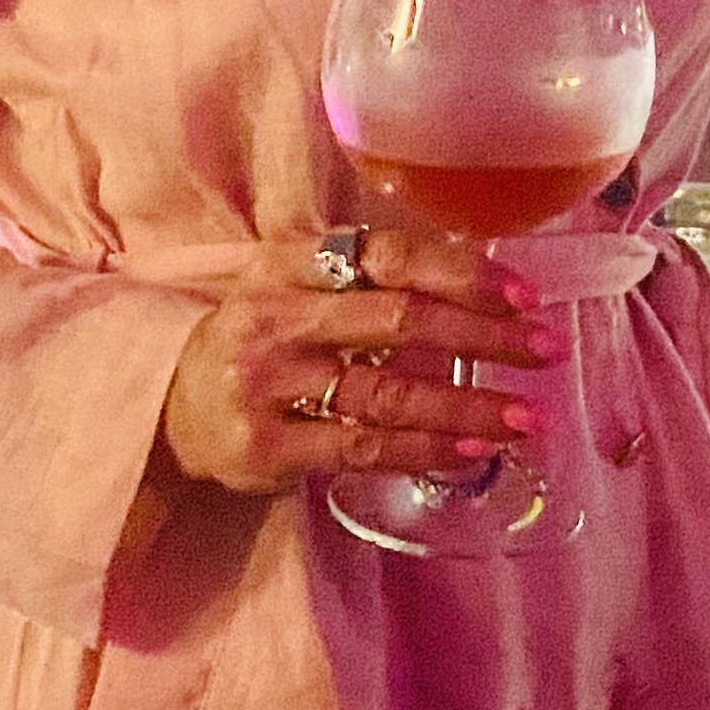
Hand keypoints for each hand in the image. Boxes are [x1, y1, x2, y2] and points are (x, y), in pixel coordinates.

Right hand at [154, 230, 565, 494]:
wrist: (163, 405)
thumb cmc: (255, 342)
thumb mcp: (293, 290)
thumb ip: (365, 281)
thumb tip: (482, 289)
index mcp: (289, 263)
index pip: (391, 256)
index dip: (465, 272)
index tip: (525, 295)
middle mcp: (278, 316)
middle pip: (401, 320)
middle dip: (485, 338)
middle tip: (546, 351)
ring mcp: (269, 383)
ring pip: (389, 392)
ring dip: (468, 406)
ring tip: (525, 417)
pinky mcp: (268, 446)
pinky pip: (364, 447)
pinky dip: (425, 450)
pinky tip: (471, 453)